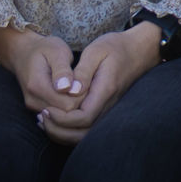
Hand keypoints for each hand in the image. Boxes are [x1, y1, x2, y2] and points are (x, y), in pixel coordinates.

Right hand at [0, 27, 80, 116]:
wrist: (23, 53)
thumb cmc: (44, 49)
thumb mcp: (57, 52)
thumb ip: (62, 70)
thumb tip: (66, 88)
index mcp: (38, 86)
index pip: (68, 105)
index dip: (82, 96)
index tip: (86, 81)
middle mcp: (33, 100)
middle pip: (65, 113)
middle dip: (79, 100)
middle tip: (84, 82)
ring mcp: (33, 106)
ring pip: (62, 115)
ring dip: (73, 103)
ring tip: (77, 84)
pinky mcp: (36, 108)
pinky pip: (56, 114)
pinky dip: (66, 104)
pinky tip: (70, 90)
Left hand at [38, 27, 160, 143]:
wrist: (140, 48)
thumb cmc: (116, 47)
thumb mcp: (96, 51)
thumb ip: (82, 72)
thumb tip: (70, 91)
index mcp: (105, 90)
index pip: (83, 118)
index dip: (62, 119)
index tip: (45, 109)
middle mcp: (109, 104)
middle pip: (83, 133)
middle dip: (58, 130)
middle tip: (40, 117)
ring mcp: (109, 108)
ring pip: (85, 134)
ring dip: (62, 133)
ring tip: (44, 120)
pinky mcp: (106, 108)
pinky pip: (88, 128)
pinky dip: (70, 129)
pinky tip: (56, 119)